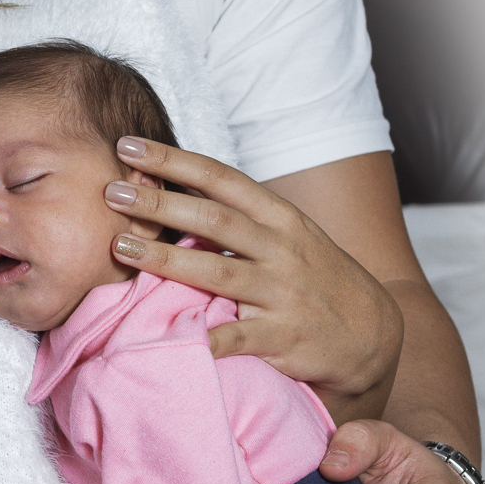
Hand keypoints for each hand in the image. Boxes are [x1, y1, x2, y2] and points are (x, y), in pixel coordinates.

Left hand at [105, 138, 403, 413]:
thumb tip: (170, 192)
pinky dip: (206, 335)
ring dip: (166, 258)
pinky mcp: (284, 337)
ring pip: (218, 270)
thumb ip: (238, 218)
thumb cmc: (314, 278)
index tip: (128, 146)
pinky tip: (170, 333)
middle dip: (160, 202)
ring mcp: (283, 292)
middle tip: (112, 191)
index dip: (173, 160)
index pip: (220, 178)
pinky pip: (239, 336)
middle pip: (213, 218)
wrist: (373, 334)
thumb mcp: (287, 236)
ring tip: (121, 248)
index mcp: (279, 217)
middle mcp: (282, 248)